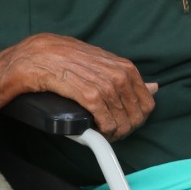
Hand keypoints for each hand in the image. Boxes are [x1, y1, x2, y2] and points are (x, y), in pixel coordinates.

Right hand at [4, 35, 156, 139]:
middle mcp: (117, 75)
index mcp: (123, 67)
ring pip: (122, 120)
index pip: (147, 102)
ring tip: (104, 134)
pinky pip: (106, 121)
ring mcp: (104, 84)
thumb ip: (126, 76)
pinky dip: (104, 131)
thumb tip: (154, 87)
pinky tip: (96, 131)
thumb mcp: (100, 63)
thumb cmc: (65, 59)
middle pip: (136, 114)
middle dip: (126, 128)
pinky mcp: (88, 95)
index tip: (125, 124)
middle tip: (113, 133)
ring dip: (114, 133)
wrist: (36, 55)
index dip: (137, 119)